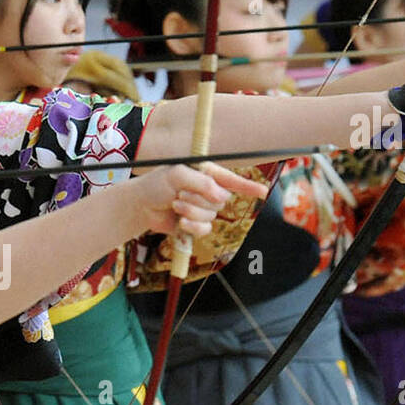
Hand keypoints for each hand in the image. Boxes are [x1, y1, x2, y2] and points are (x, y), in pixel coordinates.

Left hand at [131, 163, 269, 238]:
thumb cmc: (156, 185)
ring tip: (175, 205)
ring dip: (191, 212)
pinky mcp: (195, 225)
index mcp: (207, 174)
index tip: (263, 192)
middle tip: (178, 195)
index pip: (233, 180)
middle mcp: (208, 192)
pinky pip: (205, 229)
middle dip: (198, 199)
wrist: (141, 206)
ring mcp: (202, 209)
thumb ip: (201, 182)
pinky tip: (180, 222)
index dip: (249, 186)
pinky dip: (192, 226)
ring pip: (211, 215)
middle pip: (220, 200)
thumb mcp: (177, 175)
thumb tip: (221, 197)